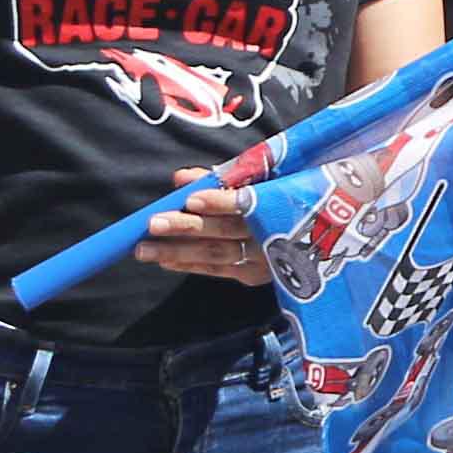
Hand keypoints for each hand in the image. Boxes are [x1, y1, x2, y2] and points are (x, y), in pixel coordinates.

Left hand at [134, 168, 268, 283]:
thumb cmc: (279, 196)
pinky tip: (165, 261)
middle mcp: (273, 233)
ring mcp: (264, 258)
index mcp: (278, 202)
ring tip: (145, 249)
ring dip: (178, 251)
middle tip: (154, 223)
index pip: (248, 203)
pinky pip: (217, 270)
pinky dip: (190, 265)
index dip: (219, 202)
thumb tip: (180, 178)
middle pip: (226, 230)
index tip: (191, 200)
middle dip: (187, 226)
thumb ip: (220, 178)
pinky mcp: (255, 274)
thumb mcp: (261, 180)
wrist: (308, 232)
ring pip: (217, 253)